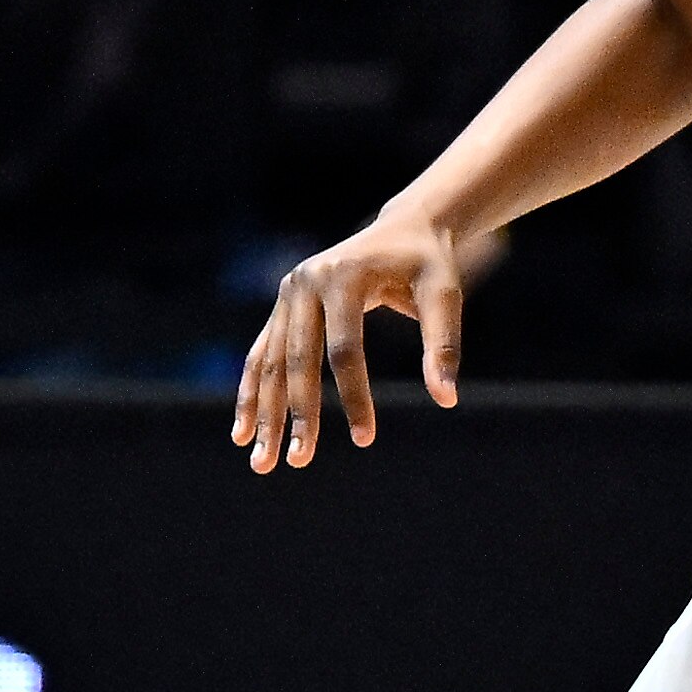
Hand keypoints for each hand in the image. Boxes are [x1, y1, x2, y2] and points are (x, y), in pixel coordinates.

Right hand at [233, 208, 468, 471]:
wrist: (404, 228)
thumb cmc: (428, 264)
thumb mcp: (444, 296)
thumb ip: (443, 344)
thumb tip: (446, 399)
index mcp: (343, 277)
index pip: (344, 349)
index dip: (354, 396)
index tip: (365, 439)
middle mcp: (305, 282)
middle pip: (298, 360)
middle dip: (297, 414)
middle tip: (297, 463)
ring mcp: (287, 292)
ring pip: (270, 362)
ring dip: (265, 413)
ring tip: (264, 462)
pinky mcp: (283, 305)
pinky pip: (262, 354)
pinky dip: (253, 393)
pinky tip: (245, 432)